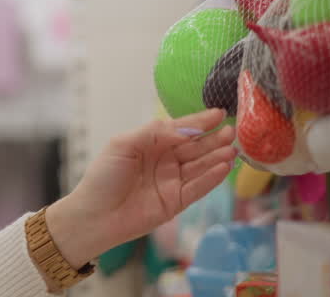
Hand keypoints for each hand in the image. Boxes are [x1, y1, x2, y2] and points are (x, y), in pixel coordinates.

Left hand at [45, 109, 236, 267]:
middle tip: (232, 131)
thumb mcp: (122, 145)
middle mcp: (164, 160)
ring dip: (217, 157)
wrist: (96, 215)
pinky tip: (225, 167)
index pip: (179, 129)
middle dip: (213, 138)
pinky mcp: (177, 201)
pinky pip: (198, 187)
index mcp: (149, 143)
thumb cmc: (103, 177)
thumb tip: (182, 127)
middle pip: (194, 147)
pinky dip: (212, 177)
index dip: (198, 121)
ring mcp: (172, 181)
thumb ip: (152, 132)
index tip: (219, 113)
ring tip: (232, 148)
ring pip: (200, 166)